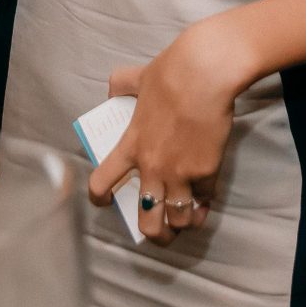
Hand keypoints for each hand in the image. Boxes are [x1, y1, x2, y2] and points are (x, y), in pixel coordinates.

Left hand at [85, 16, 254, 245]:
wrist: (206, 74)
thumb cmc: (171, 73)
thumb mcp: (138, 77)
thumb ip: (121, 84)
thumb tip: (113, 88)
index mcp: (131, 146)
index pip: (102, 182)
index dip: (99, 197)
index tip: (105, 201)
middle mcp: (153, 168)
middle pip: (147, 220)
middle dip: (152, 233)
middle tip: (156, 230)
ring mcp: (180, 174)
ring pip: (177, 221)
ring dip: (179, 226)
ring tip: (183, 223)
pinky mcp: (207, 172)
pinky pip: (204, 200)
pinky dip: (203, 205)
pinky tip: (204, 203)